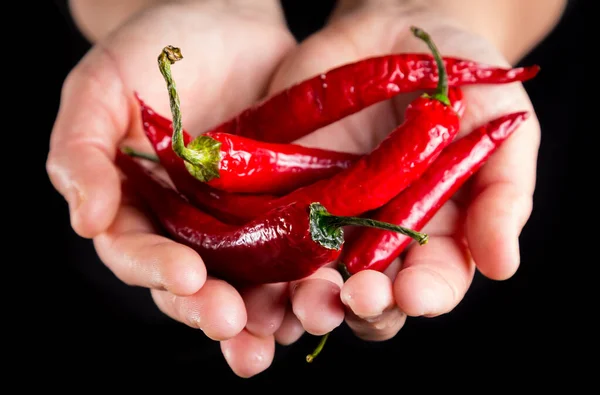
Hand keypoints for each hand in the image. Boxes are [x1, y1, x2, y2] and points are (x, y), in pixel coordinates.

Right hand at [46, 0, 295, 376]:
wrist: (228, 18)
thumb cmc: (156, 47)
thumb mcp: (101, 87)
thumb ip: (81, 151)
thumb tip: (86, 221)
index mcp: (137, 207)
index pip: (138, 253)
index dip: (158, 271)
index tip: (188, 278)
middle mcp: (189, 225)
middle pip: (195, 284)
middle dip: (212, 310)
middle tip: (234, 326)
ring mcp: (242, 221)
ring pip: (249, 282)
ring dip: (263, 315)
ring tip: (278, 334)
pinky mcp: (289, 207)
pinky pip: (298, 251)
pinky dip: (307, 278)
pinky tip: (321, 295)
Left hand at [265, 2, 545, 345]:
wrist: (399, 38)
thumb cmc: (465, 84)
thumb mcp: (501, 128)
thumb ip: (503, 195)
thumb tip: (503, 266)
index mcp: (436, 236)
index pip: (431, 283)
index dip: (423, 295)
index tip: (412, 294)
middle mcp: (378, 238)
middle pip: (369, 294)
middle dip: (362, 305)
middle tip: (355, 297)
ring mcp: (329, 218)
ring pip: (313, 276)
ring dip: (308, 295)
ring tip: (307, 294)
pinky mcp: (287, 192)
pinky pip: (268, 227)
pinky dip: (260, 249)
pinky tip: (259, 257)